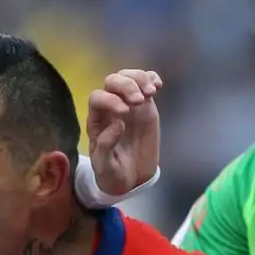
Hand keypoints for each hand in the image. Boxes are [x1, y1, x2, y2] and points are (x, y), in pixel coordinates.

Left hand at [86, 70, 161, 195]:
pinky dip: (151, 78)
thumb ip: (106, 145)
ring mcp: (128, 104)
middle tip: (139, 100)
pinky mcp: (145, 106)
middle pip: (112, 82)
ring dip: (139, 79)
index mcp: (96, 120)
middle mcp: (110, 107)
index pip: (97, 98)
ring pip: (128, 77)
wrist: (131, 178)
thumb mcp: (105, 166)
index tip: (125, 112)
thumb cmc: (112, 172)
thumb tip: (117, 123)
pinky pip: (145, 83)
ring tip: (151, 92)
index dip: (110, 100)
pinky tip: (157, 86)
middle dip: (126, 86)